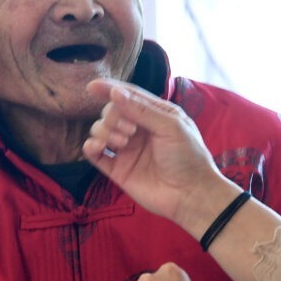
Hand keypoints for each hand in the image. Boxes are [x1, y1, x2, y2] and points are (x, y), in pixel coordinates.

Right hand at [82, 79, 237, 231]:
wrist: (190, 194)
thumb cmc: (188, 156)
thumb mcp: (170, 127)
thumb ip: (142, 110)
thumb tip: (115, 92)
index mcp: (154, 114)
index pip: (128, 96)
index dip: (109, 89)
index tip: (92, 86)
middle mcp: (138, 129)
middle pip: (112, 112)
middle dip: (114, 116)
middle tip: (130, 131)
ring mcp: (126, 149)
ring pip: (100, 130)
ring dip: (105, 130)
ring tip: (122, 142)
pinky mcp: (117, 169)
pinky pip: (95, 154)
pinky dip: (90, 147)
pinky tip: (96, 147)